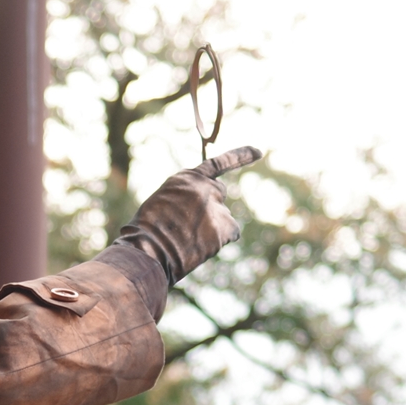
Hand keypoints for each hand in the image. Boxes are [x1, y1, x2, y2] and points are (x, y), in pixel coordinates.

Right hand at [119, 147, 259, 283]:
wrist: (148, 252)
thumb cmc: (146, 234)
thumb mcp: (162, 204)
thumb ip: (184, 199)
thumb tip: (201, 212)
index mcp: (186, 178)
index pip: (218, 163)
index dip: (240, 156)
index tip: (259, 152)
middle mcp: (205, 187)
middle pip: (219, 194)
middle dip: (210, 207)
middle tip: (190, 226)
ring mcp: (217, 206)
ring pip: (223, 217)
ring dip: (211, 228)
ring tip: (187, 241)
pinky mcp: (225, 226)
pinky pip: (231, 233)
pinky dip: (220, 240)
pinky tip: (201, 247)